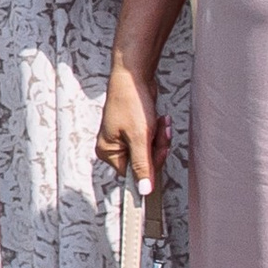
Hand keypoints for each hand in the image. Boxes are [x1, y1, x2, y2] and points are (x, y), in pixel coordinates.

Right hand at [96, 55, 168, 199]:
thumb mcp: (139, 137)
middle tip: (159, 133)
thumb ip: (143, 166)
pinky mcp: (135, 131)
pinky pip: (152, 140)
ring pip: (150, 151)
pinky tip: (159, 120)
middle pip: (144, 163)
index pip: (133, 173)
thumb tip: (143, 190)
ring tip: (159, 123)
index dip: (149, 166)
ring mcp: (124, 139)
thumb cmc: (130, 102)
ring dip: (160, 138)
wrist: (134, 76)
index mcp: (107, 152)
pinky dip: (158, 131)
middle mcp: (113, 147)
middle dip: (157, 148)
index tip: (156, 152)